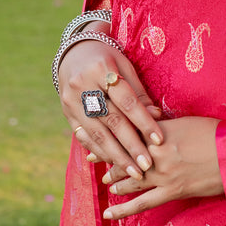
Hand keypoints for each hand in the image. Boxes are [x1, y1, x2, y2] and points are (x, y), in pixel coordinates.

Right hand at [59, 40, 162, 179]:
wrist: (74, 53)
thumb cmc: (107, 58)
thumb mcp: (125, 66)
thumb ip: (138, 92)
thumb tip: (156, 115)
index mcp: (101, 69)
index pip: (126, 101)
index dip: (143, 121)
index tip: (158, 140)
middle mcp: (83, 86)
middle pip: (111, 121)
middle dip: (131, 146)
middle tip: (147, 165)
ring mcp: (72, 101)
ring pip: (97, 134)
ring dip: (116, 156)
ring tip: (134, 172)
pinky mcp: (67, 113)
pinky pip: (84, 137)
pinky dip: (100, 152)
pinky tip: (113, 163)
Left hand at [101, 116, 222, 220]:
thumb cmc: (216, 133)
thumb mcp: (188, 122)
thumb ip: (165, 125)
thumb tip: (151, 122)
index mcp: (160, 131)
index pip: (128, 132)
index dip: (111, 133)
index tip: (96, 131)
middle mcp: (156, 152)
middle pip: (124, 154)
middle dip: (105, 154)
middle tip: (89, 155)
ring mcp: (163, 174)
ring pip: (129, 179)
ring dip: (115, 179)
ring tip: (105, 181)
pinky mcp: (172, 191)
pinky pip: (142, 203)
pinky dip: (123, 209)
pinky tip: (108, 214)